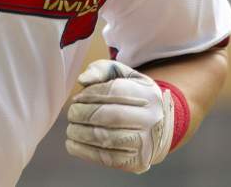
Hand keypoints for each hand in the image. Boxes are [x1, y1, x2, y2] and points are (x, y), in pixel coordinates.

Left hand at [65, 59, 173, 173]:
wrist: (159, 129)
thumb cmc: (133, 98)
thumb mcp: (124, 76)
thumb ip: (102, 70)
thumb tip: (82, 80)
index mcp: (148, 94)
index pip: (115, 91)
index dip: (90, 94)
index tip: (77, 98)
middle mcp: (151, 119)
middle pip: (110, 116)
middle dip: (83, 114)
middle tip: (71, 114)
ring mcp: (146, 142)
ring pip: (107, 138)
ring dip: (81, 134)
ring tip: (71, 129)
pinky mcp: (137, 161)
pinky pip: (107, 158)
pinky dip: (85, 151)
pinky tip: (72, 144)